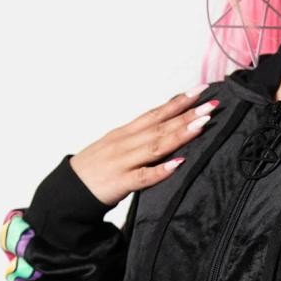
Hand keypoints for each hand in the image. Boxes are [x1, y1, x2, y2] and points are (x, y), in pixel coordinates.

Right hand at [68, 86, 218, 206]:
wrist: (69, 190)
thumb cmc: (95, 169)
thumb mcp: (116, 147)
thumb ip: (139, 139)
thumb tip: (164, 130)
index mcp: (125, 133)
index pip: (155, 113)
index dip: (178, 101)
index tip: (199, 90)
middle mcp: (125, 142)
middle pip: (160, 125)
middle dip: (187, 113)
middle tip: (211, 104)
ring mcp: (123, 161)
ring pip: (155, 145)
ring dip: (180, 134)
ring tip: (202, 124)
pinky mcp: (120, 182)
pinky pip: (144, 176)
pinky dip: (161, 169)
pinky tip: (178, 163)